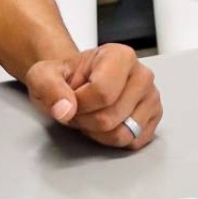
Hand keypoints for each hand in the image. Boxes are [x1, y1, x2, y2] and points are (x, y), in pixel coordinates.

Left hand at [23, 44, 160, 149]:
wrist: (78, 83)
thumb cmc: (67, 78)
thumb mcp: (44, 75)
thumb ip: (49, 87)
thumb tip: (64, 109)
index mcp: (120, 56)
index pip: (103, 92)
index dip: (79, 104)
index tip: (71, 98)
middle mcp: (142, 74)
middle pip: (110, 118)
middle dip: (86, 120)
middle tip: (80, 109)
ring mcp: (151, 97)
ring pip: (122, 134)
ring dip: (98, 133)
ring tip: (92, 115)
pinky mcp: (154, 118)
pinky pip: (132, 142)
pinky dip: (113, 140)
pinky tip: (106, 124)